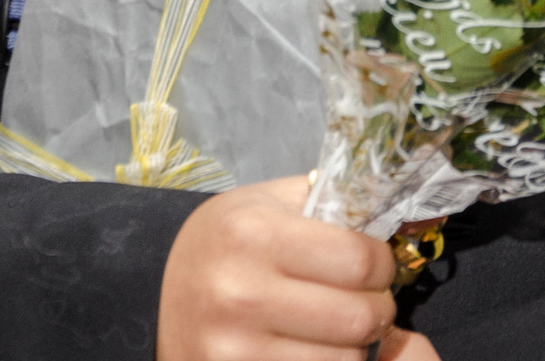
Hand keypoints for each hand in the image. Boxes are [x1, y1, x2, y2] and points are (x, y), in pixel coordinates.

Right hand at [158, 176, 424, 360]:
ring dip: (356, 345)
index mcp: (252, 234)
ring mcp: (235, 350)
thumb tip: (387, 211)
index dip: (382, 262)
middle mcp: (240, 294)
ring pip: (346, 360)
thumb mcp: (263, 204)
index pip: (360, 259)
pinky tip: (313, 347)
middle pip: (359, 316)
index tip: (376, 264)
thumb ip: (323, 201)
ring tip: (337, 326)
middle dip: (378, 307)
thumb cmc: (225, 246)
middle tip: (367, 300)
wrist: (156, 298)